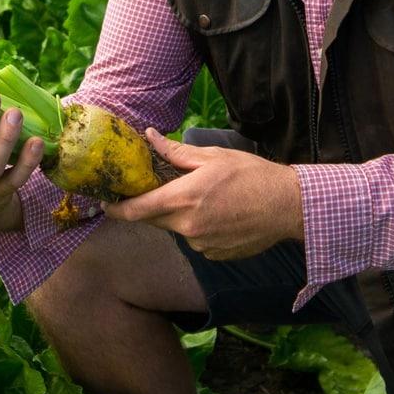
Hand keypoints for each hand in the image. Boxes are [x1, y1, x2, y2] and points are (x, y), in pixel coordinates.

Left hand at [104, 128, 301, 260]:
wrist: (287, 206)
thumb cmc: (252, 175)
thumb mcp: (212, 157)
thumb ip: (176, 153)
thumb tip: (150, 138)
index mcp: (183, 199)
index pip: (137, 210)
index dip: (117, 209)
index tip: (106, 204)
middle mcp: (188, 227)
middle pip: (154, 220)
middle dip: (151, 207)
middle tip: (160, 191)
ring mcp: (201, 245)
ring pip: (176, 230)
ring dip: (179, 216)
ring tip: (206, 199)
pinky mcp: (214, 255)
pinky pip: (195, 240)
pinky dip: (198, 228)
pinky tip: (220, 215)